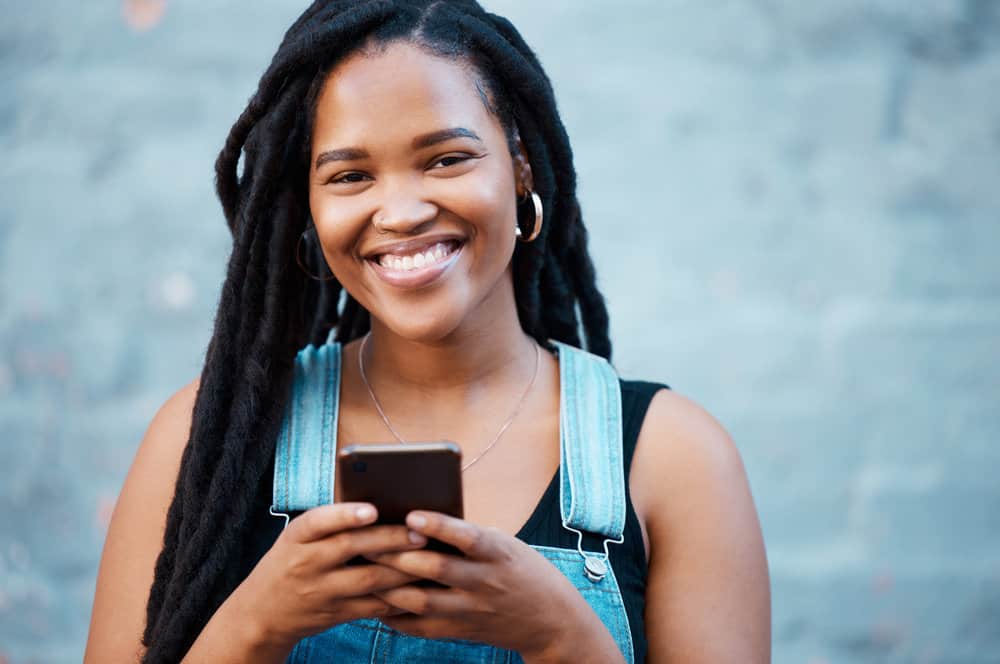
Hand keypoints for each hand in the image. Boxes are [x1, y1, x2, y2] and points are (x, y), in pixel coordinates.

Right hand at [229, 503, 426, 651]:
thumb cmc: (290, 562)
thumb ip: (329, 523)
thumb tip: (380, 506)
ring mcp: (321, 591)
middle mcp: (307, 562)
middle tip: (420, 532)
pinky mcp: (334, 614)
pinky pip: (371, 606)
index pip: (317, 521)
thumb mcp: (297, 538)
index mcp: (297, 537)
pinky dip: (397, 595)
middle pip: (351, 548)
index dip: (345, 515)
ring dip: (402, 569)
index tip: (371, 510)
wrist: (262, 612)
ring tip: (429, 557)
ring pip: (367, 580)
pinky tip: (418, 585)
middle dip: (389, 539)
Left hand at [366, 511, 621, 661]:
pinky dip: (397, 616)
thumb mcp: (503, 544)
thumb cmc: (519, 568)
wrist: (549, 619)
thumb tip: (416, 522)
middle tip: (366, 542)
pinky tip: (377, 602)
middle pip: (436, 569)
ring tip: (364, 571)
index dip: (438, 526)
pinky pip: (422, 627)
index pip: (466, 537)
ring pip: (423, 601)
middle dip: (398, 556)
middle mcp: (485, 581)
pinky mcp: (462, 631)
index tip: (410, 515)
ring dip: (390, 587)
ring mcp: (472, 610)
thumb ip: (466, 537)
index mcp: (498, 552)